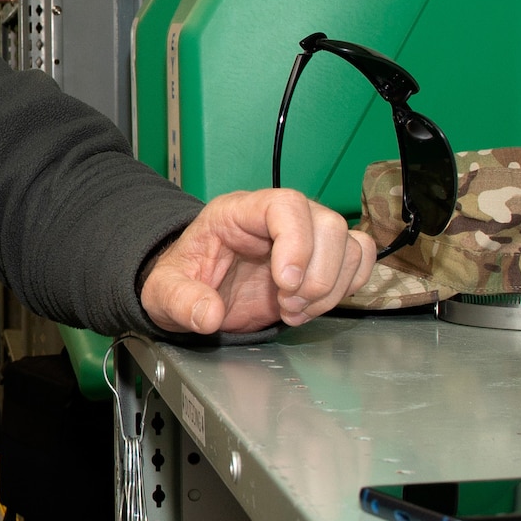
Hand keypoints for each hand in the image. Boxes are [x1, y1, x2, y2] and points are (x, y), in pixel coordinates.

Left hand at [141, 189, 376, 333]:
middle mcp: (276, 219)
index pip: (285, 205)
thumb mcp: (163, 293)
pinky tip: (311, 307)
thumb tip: (208, 315)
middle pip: (327, 223)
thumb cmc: (182, 280)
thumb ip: (180, 301)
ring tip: (294, 311)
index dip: (296, 242)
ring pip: (349, 243)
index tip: (286, 282)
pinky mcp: (320, 259)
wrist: (194, 291)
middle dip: (315, 275)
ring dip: (331, 286)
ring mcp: (304, 236)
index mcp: (237, 213)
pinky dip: (345, 288)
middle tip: (288, 306)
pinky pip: (357, 259)